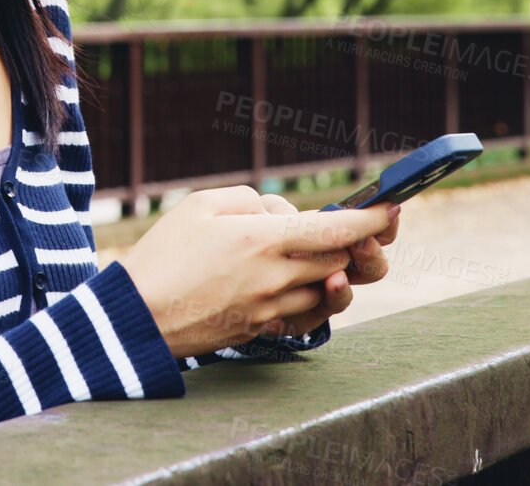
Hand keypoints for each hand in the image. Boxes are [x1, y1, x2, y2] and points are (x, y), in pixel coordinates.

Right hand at [114, 185, 396, 359]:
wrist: (138, 318)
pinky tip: (310, 283)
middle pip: (343, 260)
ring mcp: (273, 309)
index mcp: (263, 240)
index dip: (373, 219)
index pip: (338, 230)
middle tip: (362, 227)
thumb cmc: (164, 255)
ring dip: (338, 270)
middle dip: (360, 243)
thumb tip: (283, 214)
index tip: (392, 208)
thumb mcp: (201, 205)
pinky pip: (311, 316)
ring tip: (330, 253)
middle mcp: (277, 277)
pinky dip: (321, 298)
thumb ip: (252, 199)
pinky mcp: (265, 330)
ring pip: (332, 290)